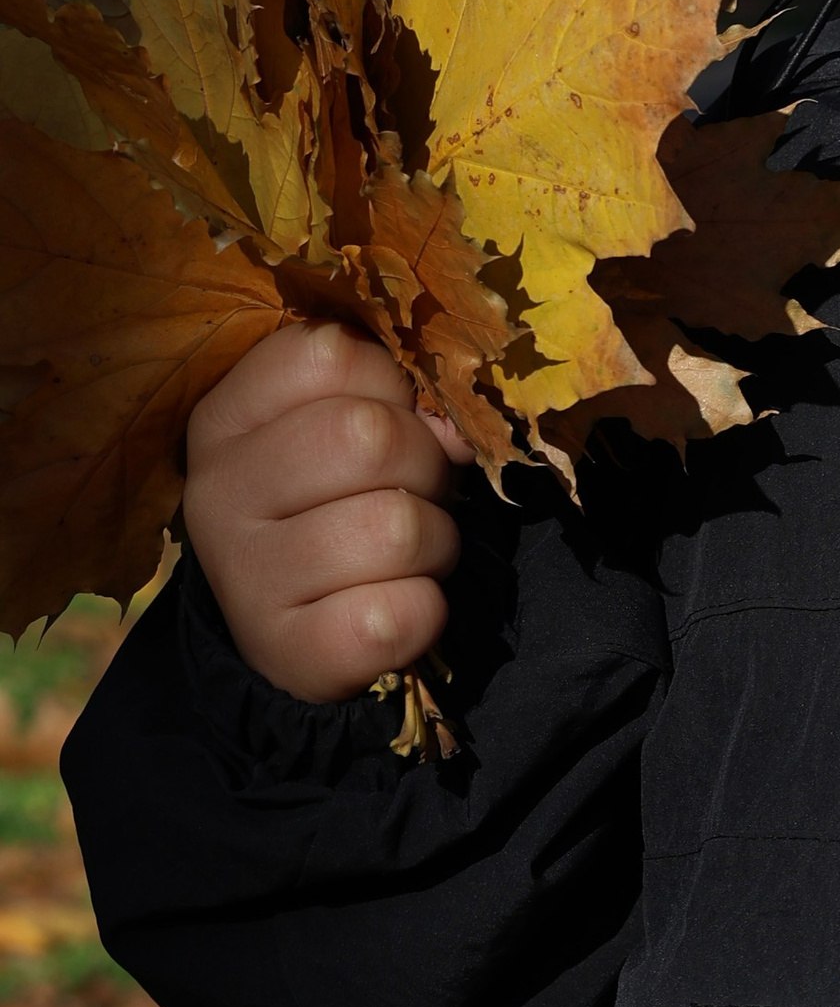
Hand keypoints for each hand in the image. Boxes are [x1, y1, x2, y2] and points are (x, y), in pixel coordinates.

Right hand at [182, 323, 471, 702]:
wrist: (296, 633)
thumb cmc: (336, 505)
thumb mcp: (344, 430)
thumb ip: (392, 399)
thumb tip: (456, 427)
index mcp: (224, 418)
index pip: (328, 354)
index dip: (391, 385)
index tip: (388, 420)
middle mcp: (216, 492)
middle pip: (369, 436)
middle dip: (426, 466)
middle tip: (411, 495)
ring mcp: (244, 577)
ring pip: (398, 527)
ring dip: (435, 542)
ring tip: (406, 555)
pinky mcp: (290, 652)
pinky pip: (402, 614)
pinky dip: (425, 611)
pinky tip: (393, 608)